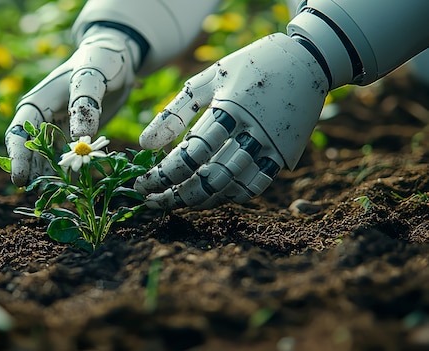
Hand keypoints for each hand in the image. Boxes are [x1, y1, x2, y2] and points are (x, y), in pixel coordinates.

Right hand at [5, 25, 140, 185]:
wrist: (115, 60)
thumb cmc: (100, 62)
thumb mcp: (93, 76)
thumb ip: (85, 103)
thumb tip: (80, 138)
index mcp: (38, 102)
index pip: (19, 133)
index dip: (17, 157)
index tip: (20, 179)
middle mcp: (42, 118)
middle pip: (28, 151)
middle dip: (30, 173)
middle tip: (36, 195)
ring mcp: (57, 130)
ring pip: (45, 159)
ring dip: (47, 177)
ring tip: (52, 197)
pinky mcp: (73, 137)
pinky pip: (65, 159)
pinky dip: (66, 173)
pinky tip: (71, 187)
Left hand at [134, 33, 328, 208]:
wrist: (307, 60)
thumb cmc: (247, 67)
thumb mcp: (207, 79)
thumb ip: (174, 112)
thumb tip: (143, 145)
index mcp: (230, 108)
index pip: (191, 153)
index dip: (164, 174)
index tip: (143, 183)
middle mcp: (253, 131)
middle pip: (210, 177)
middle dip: (177, 195)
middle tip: (153, 200)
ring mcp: (272, 146)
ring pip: (232, 187)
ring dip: (200, 200)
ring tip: (176, 200)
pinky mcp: (284, 155)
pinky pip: (255, 186)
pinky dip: (229, 196)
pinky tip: (209, 196)